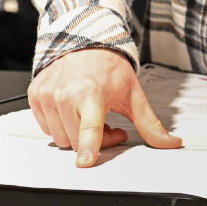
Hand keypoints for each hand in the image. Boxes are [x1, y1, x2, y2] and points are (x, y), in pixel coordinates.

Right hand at [27, 48, 181, 166]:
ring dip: (77, 135)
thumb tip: (171, 143)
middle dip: (96, 140)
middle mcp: (66, 95)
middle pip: (77, 141)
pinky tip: (73, 111)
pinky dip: (61, 125)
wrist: (85, 43)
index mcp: (92, 94)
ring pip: (60, 138)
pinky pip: (46, 128)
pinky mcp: (35, 96)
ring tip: (91, 116)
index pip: (90, 128)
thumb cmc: (109, 69)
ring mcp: (48, 95)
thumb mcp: (134, 95)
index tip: (85, 162)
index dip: (88, 148)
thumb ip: (150, 124)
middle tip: (110, 125)